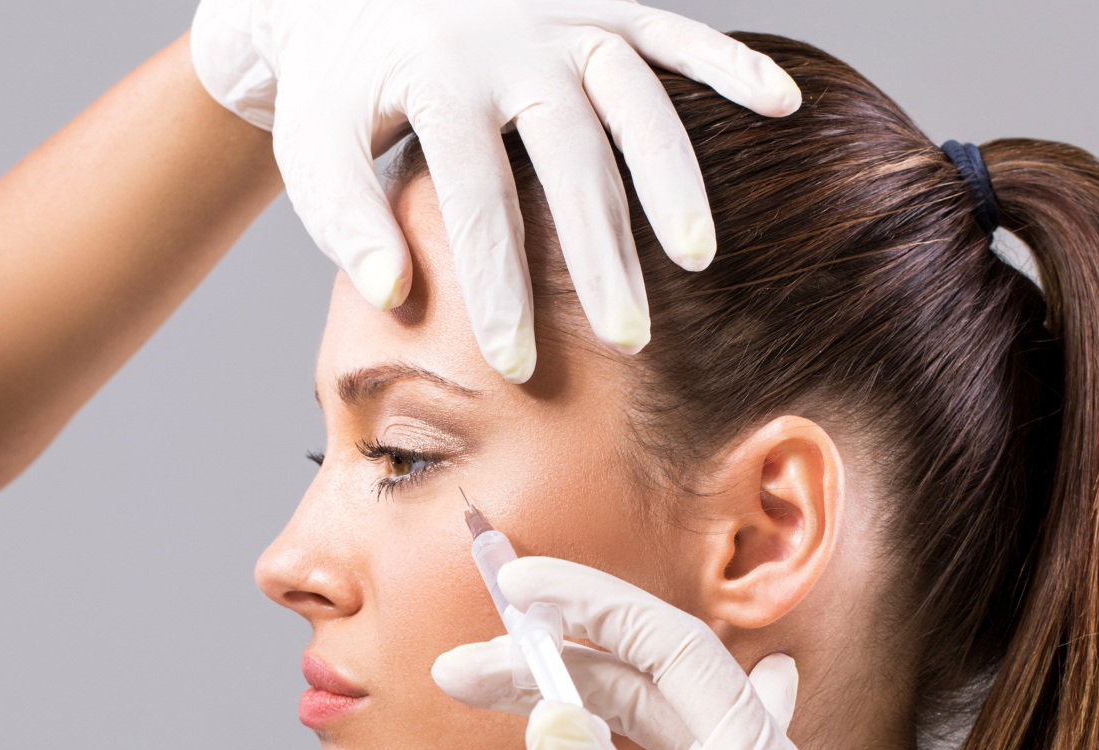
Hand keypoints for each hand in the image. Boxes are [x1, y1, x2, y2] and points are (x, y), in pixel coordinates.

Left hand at [190, 0, 799, 381]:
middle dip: (601, 251)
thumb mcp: (316, 147)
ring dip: (673, 175)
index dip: (497, 282)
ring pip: (636, 96)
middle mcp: (513, 42)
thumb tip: (390, 294)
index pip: (476, 193)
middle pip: (571, 154)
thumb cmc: (341, 91)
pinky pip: (674, 31)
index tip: (516, 364)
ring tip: (698, 259)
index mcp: (439, 79)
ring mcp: (564, 22)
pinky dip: (730, 63)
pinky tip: (782, 104)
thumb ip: (345, 218)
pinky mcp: (600, 9)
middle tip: (627, 340)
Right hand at [433, 556, 828, 749]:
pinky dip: (616, 717)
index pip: (678, 650)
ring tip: (483, 689)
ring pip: (644, 717)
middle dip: (554, 660)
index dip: (597, 605)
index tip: (520, 585)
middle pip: (648, 681)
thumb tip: (549, 714)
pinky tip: (618, 688)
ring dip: (565, 694)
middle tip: (464, 666)